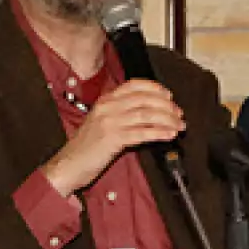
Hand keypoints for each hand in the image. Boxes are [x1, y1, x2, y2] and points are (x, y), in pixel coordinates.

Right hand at [42, 80, 185, 194]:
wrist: (69, 164)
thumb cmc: (87, 147)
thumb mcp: (102, 122)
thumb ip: (121, 113)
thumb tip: (149, 111)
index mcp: (106, 100)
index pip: (134, 85)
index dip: (154, 88)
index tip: (168, 95)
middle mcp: (108, 107)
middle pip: (144, 99)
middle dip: (166, 106)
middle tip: (179, 114)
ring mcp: (110, 122)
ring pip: (146, 114)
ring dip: (167, 120)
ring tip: (179, 125)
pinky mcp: (113, 138)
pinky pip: (142, 132)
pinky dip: (159, 132)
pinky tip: (168, 135)